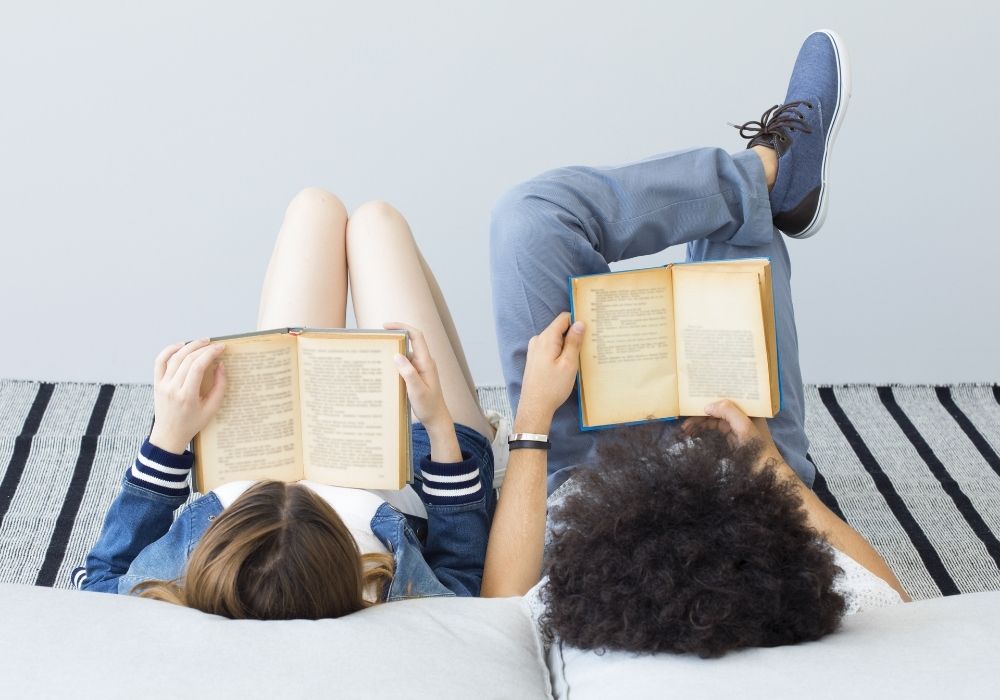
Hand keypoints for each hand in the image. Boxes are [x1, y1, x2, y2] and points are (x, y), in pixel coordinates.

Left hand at [149, 339, 226, 453]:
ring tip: (202, 342)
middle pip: (187, 359)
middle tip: (214, 344)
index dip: (210, 353)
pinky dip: (169, 350)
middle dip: (203, 348)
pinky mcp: (157, 383)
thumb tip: (220, 366)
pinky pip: (160, 361)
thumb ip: (219, 387)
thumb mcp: (212, 409)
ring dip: (189, 346)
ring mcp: (162, 385)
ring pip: (175, 357)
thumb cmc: (192, 423)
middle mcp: (172, 388)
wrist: (169, 434)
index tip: (221, 347)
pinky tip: (181, 345)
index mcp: (187, 396)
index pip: (198, 367)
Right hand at [385, 323, 451, 430]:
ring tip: (376, 357)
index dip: (402, 327)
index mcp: (426, 362)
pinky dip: (394, 365)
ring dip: (392, 354)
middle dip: (393, 340)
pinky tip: (384, 371)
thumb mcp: (417, 390)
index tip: (386, 326)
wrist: (436, 418)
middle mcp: (424, 362)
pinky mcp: (416, 375)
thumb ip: (408, 372)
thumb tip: (397, 355)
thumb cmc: (429, 406)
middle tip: (376, 342)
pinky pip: (404, 365)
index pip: (416, 336)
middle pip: (408, 343)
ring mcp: (420, 368)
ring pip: (404, 355)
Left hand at [516, 312, 584, 431]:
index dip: (577, 320)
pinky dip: (560, 352)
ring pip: (555, 340)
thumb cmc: (552, 387)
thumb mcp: (568, 363)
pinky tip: (568, 364)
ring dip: (567, 345)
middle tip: (588, 345)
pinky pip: (550, 349)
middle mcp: (538, 341)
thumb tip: (580, 323)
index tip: (590, 327)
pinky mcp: (535, 359)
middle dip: (574, 334)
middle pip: (560, 329)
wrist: (535, 407)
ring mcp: (534, 350)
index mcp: (546, 338)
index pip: (563, 318)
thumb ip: (574, 342)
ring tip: (580, 357)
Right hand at [680, 399, 771, 448]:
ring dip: (698, 424)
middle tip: (684, 424)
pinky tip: (692, 435)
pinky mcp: (729, 439)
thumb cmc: (758, 448)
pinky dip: (702, 432)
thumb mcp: (744, 426)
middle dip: (699, 415)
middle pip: (715, 411)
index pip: (724, 399)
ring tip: (684, 431)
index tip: (692, 404)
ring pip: (712, 421)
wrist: (764, 473)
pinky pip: (713, 431)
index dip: (708, 399)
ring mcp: (734, 428)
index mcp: (746, 409)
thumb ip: (728, 412)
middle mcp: (739, 416)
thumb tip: (707, 406)